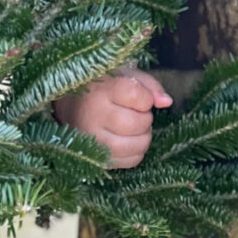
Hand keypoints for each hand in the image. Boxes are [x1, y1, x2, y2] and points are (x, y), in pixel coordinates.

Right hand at [53, 67, 171, 168]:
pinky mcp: (96, 159)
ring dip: (143, 137)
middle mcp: (93, 116)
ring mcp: (93, 141)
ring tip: (134, 127)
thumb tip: (166, 102)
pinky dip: (136, 152)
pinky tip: (128, 140)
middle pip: (137, 124)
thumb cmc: (104, 87)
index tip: (140, 97)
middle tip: (137, 113)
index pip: (136, 96)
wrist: (71, 105)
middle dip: (145, 118)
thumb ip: (149, 86)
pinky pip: (129, 162)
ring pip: (134, 146)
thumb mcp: (125, 75)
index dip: (146, 98)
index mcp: (101, 90)